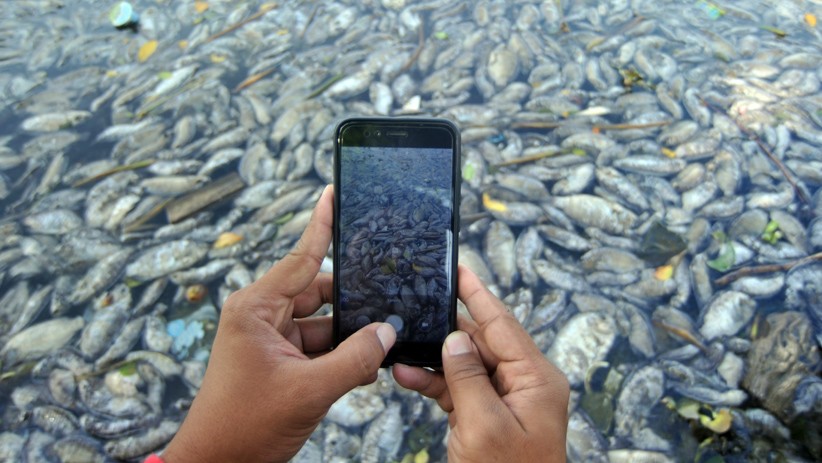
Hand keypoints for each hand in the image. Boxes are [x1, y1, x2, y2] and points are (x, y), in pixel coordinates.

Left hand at [163, 185, 395, 462]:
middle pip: (319, 291)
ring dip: (348, 336)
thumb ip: (354, 358)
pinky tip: (364, 366)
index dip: (322, 225)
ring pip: (323, 321)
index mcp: (256, 308)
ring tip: (380, 343)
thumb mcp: (309, 390)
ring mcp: (270, 338)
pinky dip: (340, 354)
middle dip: (352, 302)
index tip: (334, 192)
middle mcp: (261, 316)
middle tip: (389, 302)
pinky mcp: (279, 360)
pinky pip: (318, 345)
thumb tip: (386, 331)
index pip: (301, 258)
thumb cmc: (245, 426)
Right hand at [393, 266, 569, 461]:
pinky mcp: (487, 416)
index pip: (503, 324)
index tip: (459, 268)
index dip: (477, 295)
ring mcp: (506, 401)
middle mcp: (524, 384)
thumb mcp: (484, 425)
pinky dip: (434, 383)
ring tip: (401, 348)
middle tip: (418, 306)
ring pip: (466, 365)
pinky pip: (459, 389)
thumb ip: (467, 376)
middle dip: (447, 328)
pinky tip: (407, 375)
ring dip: (434, 359)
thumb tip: (456, 338)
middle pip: (483, 341)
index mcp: (536, 379)